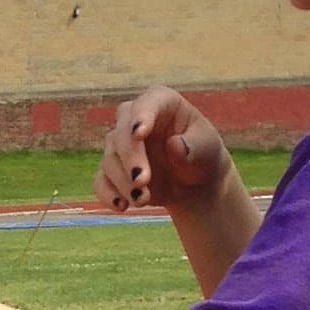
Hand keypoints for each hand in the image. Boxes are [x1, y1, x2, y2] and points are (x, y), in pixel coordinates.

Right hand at [94, 86, 234, 211]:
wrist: (194, 181)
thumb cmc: (203, 154)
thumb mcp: (208, 149)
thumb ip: (194, 146)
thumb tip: (174, 145)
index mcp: (161, 103)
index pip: (147, 103)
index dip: (141, 117)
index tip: (139, 134)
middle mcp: (135, 119)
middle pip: (122, 134)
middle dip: (130, 158)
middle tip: (142, 181)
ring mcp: (121, 145)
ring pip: (110, 159)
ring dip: (124, 182)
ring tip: (143, 200)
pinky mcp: (113, 170)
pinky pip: (101, 181)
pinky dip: (108, 194)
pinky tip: (121, 207)